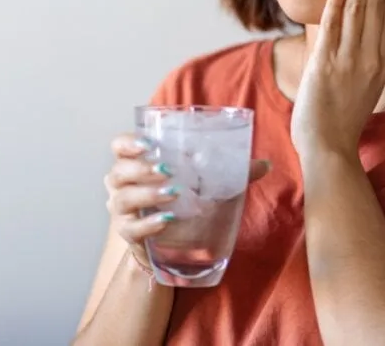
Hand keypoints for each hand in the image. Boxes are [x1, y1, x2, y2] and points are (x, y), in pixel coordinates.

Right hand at [103, 134, 271, 267]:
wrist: (169, 242)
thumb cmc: (182, 200)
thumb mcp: (204, 182)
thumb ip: (232, 171)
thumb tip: (265, 165)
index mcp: (137, 162)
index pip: (119, 145)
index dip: (129, 142)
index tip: (149, 143)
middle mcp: (123, 185)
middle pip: (118, 172)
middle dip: (140, 169)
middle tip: (167, 170)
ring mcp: (123, 211)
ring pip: (122, 199)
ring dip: (147, 194)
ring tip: (173, 193)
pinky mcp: (129, 235)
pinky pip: (131, 229)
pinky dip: (147, 225)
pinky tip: (166, 221)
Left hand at [291, 0, 384, 158]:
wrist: (329, 149)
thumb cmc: (340, 122)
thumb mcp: (362, 88)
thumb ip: (364, 62)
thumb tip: (364, 43)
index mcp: (379, 62)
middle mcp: (369, 57)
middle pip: (377, 5)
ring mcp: (349, 60)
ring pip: (359, 9)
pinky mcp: (326, 65)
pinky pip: (334, 26)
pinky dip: (339, 0)